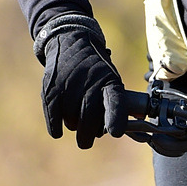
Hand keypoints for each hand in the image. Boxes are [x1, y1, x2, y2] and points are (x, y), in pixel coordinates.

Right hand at [41, 30, 127, 146]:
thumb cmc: (96, 71)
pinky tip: (58, 131)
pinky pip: (53, 116)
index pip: (115, 101)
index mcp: (110, 81)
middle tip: (86, 142)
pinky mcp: (51, 88)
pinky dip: (56, 127)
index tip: (115, 132)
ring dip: (73, 126)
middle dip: (87, 135)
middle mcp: (89, 81)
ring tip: (75, 122)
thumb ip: (118, 104)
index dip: (115, 117)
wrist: (70, 43)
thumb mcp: (111, 80)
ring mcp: (69, 84)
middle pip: (89, 116)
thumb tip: (135, 128)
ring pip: (71, 119)